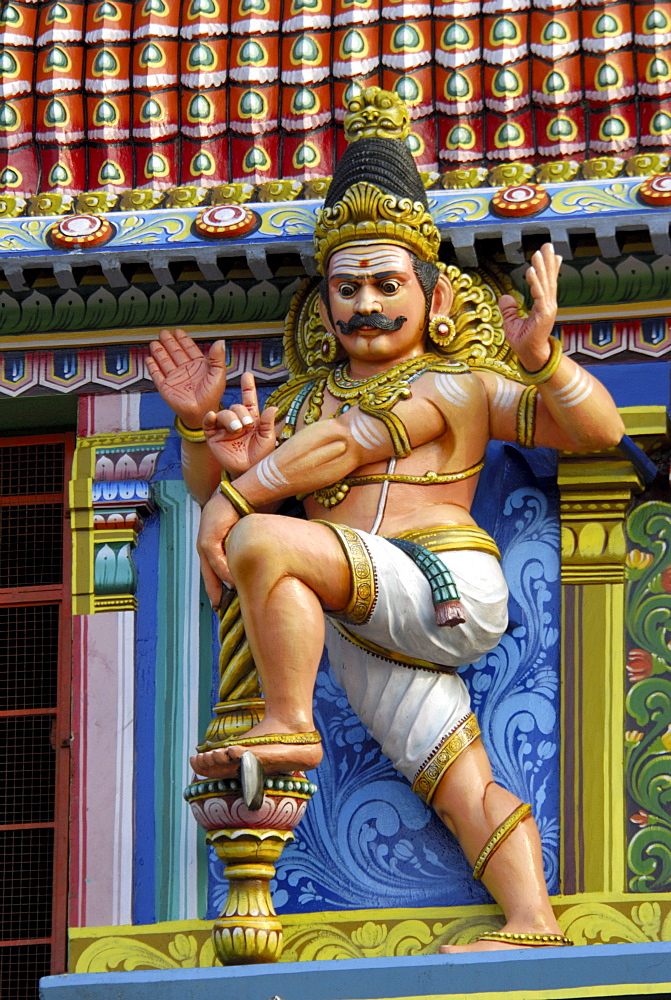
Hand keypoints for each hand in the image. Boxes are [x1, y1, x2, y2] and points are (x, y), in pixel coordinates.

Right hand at [146, 328, 226, 425]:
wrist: (201, 413)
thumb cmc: (212, 396)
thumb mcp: (218, 375)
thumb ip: (217, 358)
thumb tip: (220, 341)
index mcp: (198, 366)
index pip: (189, 349)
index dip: (183, 340)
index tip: (178, 331)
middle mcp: (185, 370)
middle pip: (175, 352)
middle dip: (169, 342)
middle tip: (163, 332)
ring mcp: (174, 378)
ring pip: (165, 361)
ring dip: (159, 352)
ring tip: (154, 343)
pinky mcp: (165, 387)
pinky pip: (157, 375)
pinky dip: (153, 367)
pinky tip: (149, 359)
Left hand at [196, 490, 238, 607]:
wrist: (241, 494)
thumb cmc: (244, 511)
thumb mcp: (242, 534)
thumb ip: (242, 548)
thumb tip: (250, 563)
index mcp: (212, 541)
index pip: (211, 567)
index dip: (215, 584)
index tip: (220, 598)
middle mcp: (204, 542)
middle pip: (206, 572)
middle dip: (212, 590)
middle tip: (217, 606)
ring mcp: (204, 539)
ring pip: (209, 568)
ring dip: (218, 584)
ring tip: (227, 598)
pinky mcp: (208, 537)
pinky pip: (214, 559)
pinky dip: (222, 571)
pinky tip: (231, 582)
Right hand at [203, 372, 277, 477]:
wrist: (248, 473)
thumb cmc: (261, 457)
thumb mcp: (267, 439)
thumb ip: (268, 423)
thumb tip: (273, 407)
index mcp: (252, 419)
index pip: (249, 400)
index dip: (248, 387)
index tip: (248, 375)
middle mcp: (237, 421)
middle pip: (236, 407)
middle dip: (241, 413)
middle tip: (247, 425)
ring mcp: (224, 428)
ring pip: (223, 413)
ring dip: (230, 418)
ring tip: (237, 429)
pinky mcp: (213, 436)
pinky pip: (208, 423)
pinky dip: (209, 418)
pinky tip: (212, 416)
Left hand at [499, 244, 561, 371]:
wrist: (530, 355)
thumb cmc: (523, 341)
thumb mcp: (512, 322)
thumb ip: (509, 309)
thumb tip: (505, 296)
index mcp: (543, 305)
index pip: (547, 283)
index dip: (548, 268)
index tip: (551, 254)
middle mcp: (548, 305)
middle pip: (548, 279)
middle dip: (548, 261)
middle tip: (548, 244)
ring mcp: (547, 309)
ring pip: (545, 284)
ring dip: (542, 267)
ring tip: (539, 252)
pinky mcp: (543, 315)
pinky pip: (539, 295)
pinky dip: (535, 282)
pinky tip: (531, 270)